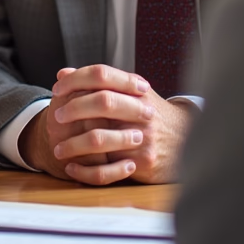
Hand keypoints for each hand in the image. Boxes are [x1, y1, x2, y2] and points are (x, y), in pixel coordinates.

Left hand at [51, 66, 192, 183]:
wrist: (187, 141)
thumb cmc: (150, 115)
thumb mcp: (131, 93)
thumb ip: (97, 83)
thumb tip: (63, 73)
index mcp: (136, 90)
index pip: (102, 74)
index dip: (75, 79)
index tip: (57, 88)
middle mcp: (141, 111)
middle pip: (102, 102)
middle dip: (74, 109)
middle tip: (57, 117)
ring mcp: (143, 137)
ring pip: (99, 138)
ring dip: (72, 144)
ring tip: (57, 148)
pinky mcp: (142, 162)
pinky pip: (106, 170)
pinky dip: (84, 170)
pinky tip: (72, 167)